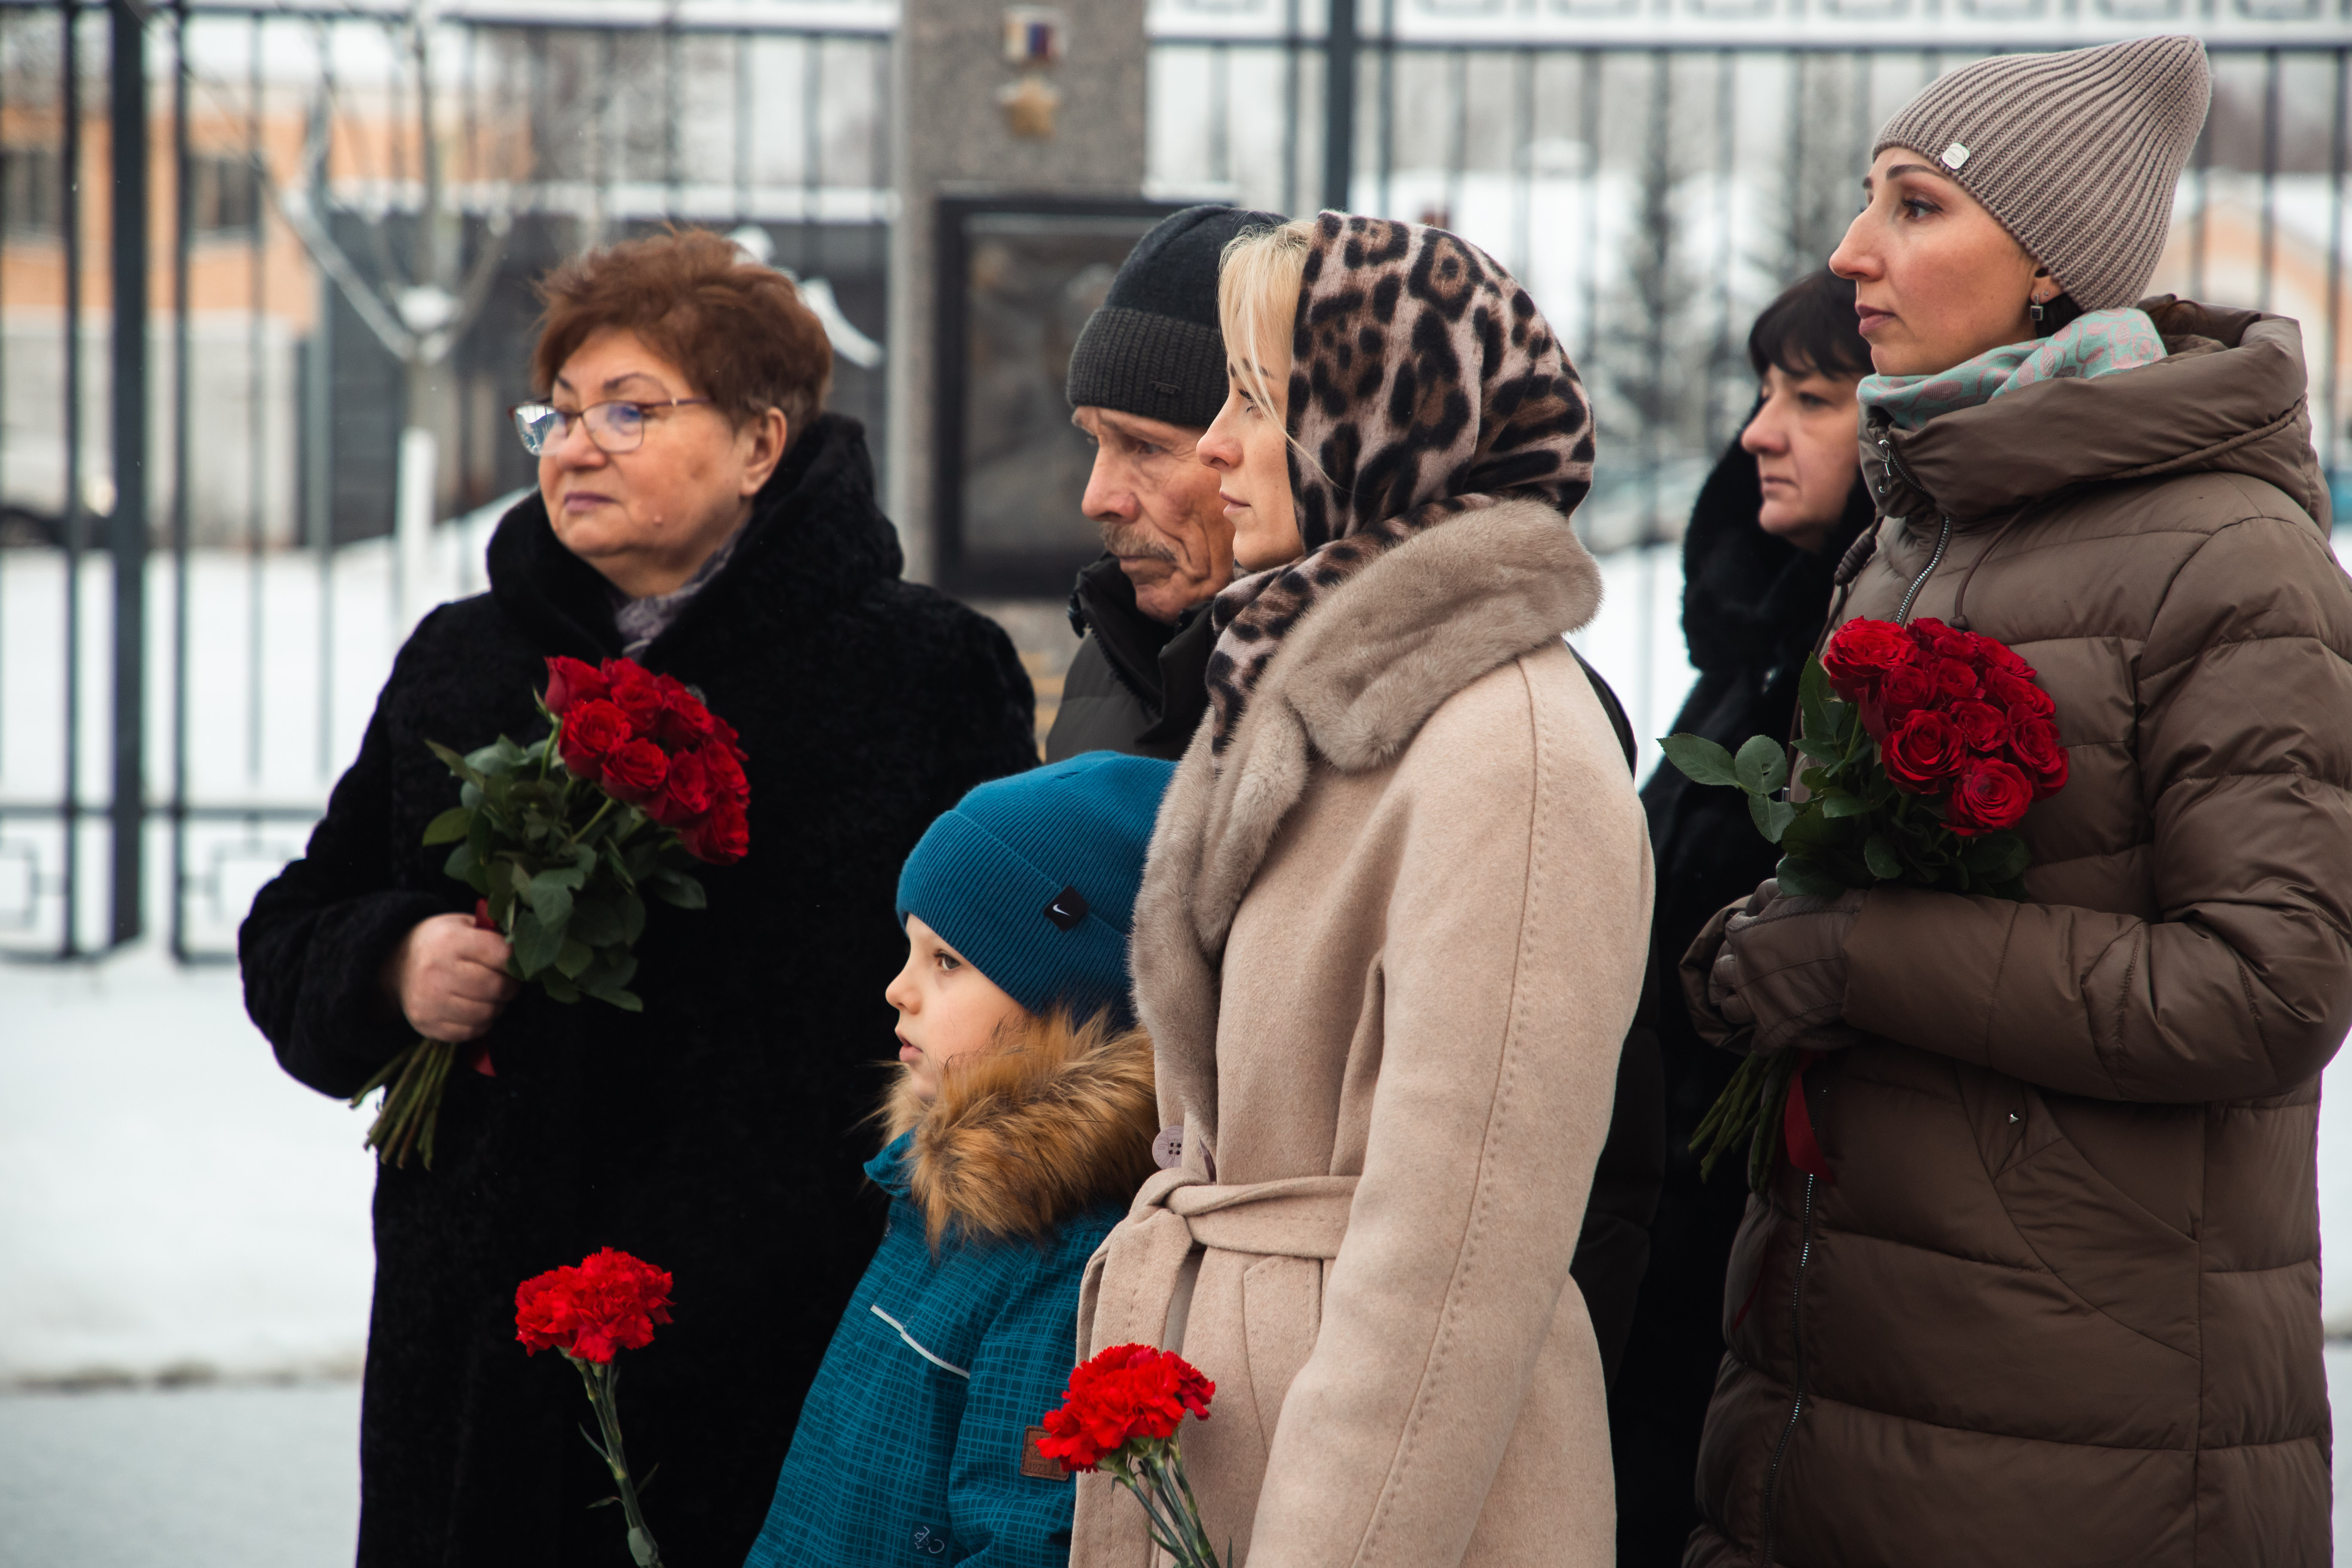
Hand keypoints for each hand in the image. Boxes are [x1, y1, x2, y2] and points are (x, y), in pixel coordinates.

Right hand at [381, 913, 517, 1042]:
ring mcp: (430, 1001)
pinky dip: (481, 1023)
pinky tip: (475, 1009)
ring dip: (497, 1006)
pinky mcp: (427, 1024)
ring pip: (487, 1013)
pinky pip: (471, 1031)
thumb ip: (493, 935)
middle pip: (496, 987)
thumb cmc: (441, 943)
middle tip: (507, 983)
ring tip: (490, 996)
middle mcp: (436, 971)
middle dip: (510, 987)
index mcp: (450, 940)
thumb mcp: (463, 925)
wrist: (397, 965)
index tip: (513, 963)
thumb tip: (525, 952)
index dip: (515, 961)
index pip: (502, 955)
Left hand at [1708, 878, 1867, 1055]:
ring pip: (1732, 1010)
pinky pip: (1761, 1044)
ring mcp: (1758, 1001)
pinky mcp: (1778, 1027)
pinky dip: (1764, 1043)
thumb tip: (1757, 902)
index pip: (1731, 932)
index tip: (1751, 932)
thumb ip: (1769, 892)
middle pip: (1721, 975)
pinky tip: (1769, 1039)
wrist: (1855, 947)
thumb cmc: (1828, 912)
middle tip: (1742, 973)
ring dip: (1738, 1006)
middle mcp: (1743, 970)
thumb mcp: (1791, 890)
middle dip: (1730, 973)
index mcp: (1745, 936)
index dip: (1741, 932)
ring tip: (1748, 1004)